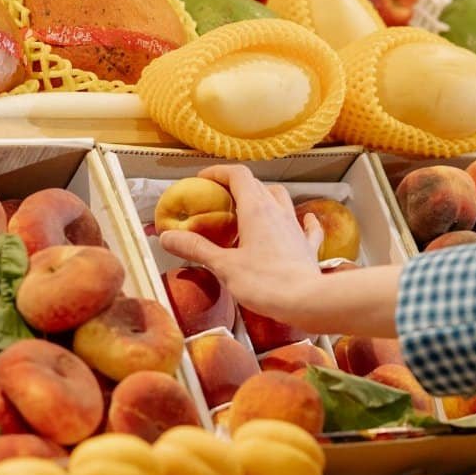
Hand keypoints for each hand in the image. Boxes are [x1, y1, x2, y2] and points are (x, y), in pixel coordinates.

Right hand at [159, 165, 324, 326]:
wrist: (307, 302)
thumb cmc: (265, 283)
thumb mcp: (223, 266)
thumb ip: (196, 248)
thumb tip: (168, 236)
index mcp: (256, 209)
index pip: (238, 175)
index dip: (219, 172)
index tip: (204, 180)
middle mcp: (277, 211)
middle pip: (257, 185)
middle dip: (236, 186)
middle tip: (219, 199)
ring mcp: (295, 227)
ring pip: (281, 199)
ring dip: (266, 197)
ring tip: (252, 207)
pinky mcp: (306, 246)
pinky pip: (307, 225)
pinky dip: (302, 219)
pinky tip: (304, 219)